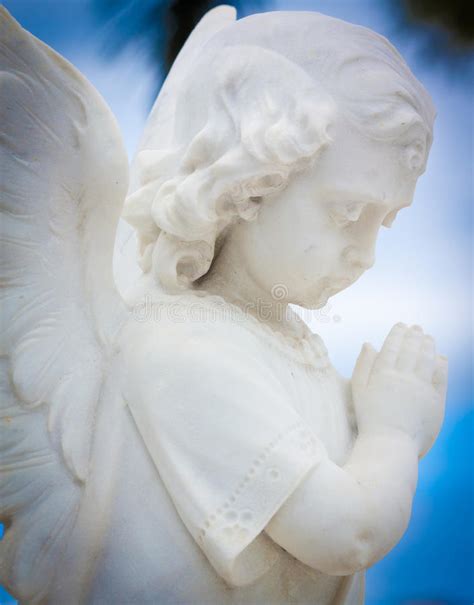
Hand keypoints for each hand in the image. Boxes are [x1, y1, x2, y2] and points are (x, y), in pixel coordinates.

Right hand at [352, 323, 447, 456]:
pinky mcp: (435, 400)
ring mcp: (421, 388)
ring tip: (428, 338)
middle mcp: (404, 377)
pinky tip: (440, 357)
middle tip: (417, 328)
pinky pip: (440, 376)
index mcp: (383, 373)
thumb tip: (369, 344)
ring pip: (427, 359)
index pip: (393, 346)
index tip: (401, 325)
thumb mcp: (358, 390)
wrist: (389, 444)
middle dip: (414, 335)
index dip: (397, 333)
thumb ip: (363, 365)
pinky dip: (441, 364)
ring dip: (428, 345)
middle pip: (411, 349)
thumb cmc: (369, 418)